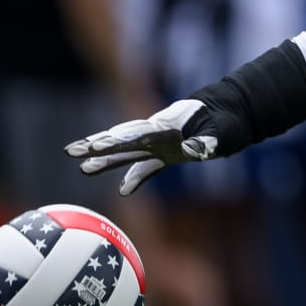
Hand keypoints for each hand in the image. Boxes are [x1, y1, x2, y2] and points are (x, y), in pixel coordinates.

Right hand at [64, 98, 221, 195]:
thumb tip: (191, 150)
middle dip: (97, 145)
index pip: (136, 134)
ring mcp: (162, 143)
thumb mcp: (221, 133)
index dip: (116, 140)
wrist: (233, 113)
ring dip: (106, 159)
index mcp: (167, 126)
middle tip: (71, 151)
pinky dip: (136, 176)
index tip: (96, 145)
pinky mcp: (169, 153)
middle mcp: (158, 133)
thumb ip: (205, 142)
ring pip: (128, 151)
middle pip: (123, 139)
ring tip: (81, 166)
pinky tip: (124, 192)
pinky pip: (148, 166)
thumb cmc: (228, 123)